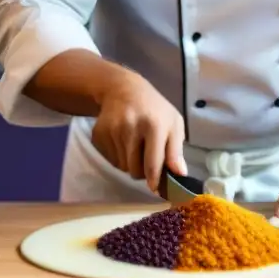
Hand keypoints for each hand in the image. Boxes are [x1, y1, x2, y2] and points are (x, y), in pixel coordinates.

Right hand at [91, 70, 186, 192]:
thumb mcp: (173, 123)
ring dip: (130, 163)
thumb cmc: (154, 109)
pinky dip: (118, 157)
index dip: (155, 180)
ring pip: (122, 167)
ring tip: (135, 146)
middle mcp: (131, 127)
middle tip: (147, 158)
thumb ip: (176, 150)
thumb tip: (180, 174)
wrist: (123, 89)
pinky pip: (110, 160)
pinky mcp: (98, 133)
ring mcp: (112, 130)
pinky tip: (123, 142)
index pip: (152, 163)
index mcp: (154, 125)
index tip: (156, 188)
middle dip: (142, 170)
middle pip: (135, 169)